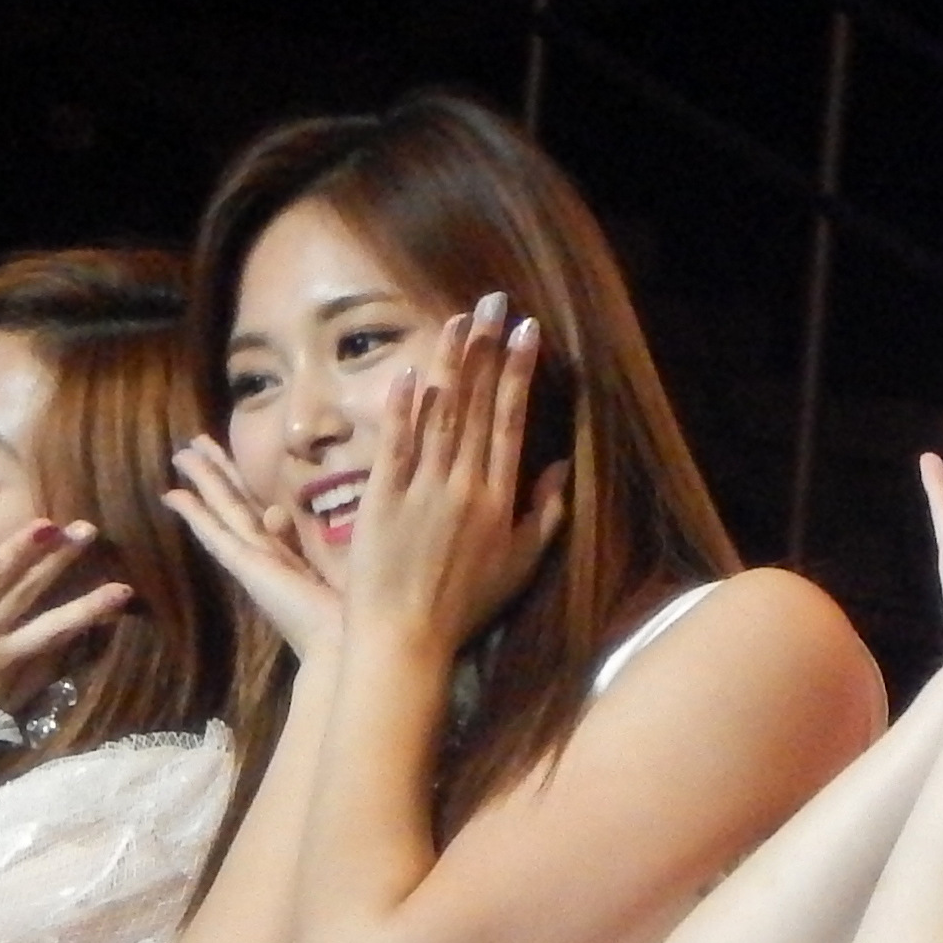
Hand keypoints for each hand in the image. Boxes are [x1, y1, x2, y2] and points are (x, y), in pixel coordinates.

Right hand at [166, 433, 343, 665]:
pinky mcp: (245, 567)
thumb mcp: (349, 563)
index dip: (244, 485)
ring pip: (222, 512)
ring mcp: (250, 562)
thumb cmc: (356, 610)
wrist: (343, 646)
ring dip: (202, 483)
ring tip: (181, 454)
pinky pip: (215, 534)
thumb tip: (337, 506)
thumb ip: (336, 539)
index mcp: (289, 558)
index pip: (260, 512)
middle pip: (236, 505)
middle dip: (218, 473)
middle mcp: (265, 556)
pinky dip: (194, 515)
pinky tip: (172, 495)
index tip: (230, 461)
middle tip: (194, 444)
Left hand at [340, 297, 568, 662]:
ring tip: (458, 321)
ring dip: (449, 365)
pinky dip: (401, 409)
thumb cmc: (465, 607)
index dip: (518, 373)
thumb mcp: (519, 565)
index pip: (510, 422)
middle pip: (477, 406)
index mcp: (498, 499)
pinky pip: (394, 446)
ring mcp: (421, 491)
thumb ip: (544, 516)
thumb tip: (560, 468)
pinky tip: (408, 372)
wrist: (405, 638)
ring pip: (438, 415)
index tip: (526, 333)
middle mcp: (462, 486)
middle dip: (486, 350)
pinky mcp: (382, 500)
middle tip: (493, 304)